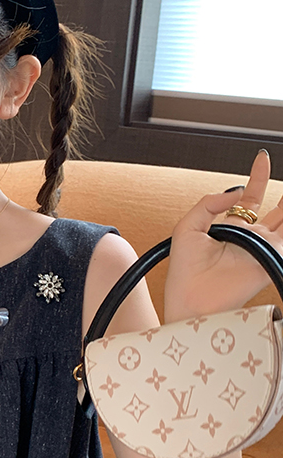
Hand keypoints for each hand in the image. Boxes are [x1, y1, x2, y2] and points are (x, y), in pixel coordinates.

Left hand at [164, 149, 282, 321]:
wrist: (190, 299)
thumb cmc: (184, 272)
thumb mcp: (187, 227)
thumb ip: (210, 204)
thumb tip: (237, 191)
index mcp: (231, 228)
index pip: (251, 197)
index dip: (258, 177)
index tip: (262, 158)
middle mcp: (250, 238)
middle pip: (277, 209)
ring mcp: (263, 248)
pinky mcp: (270, 259)